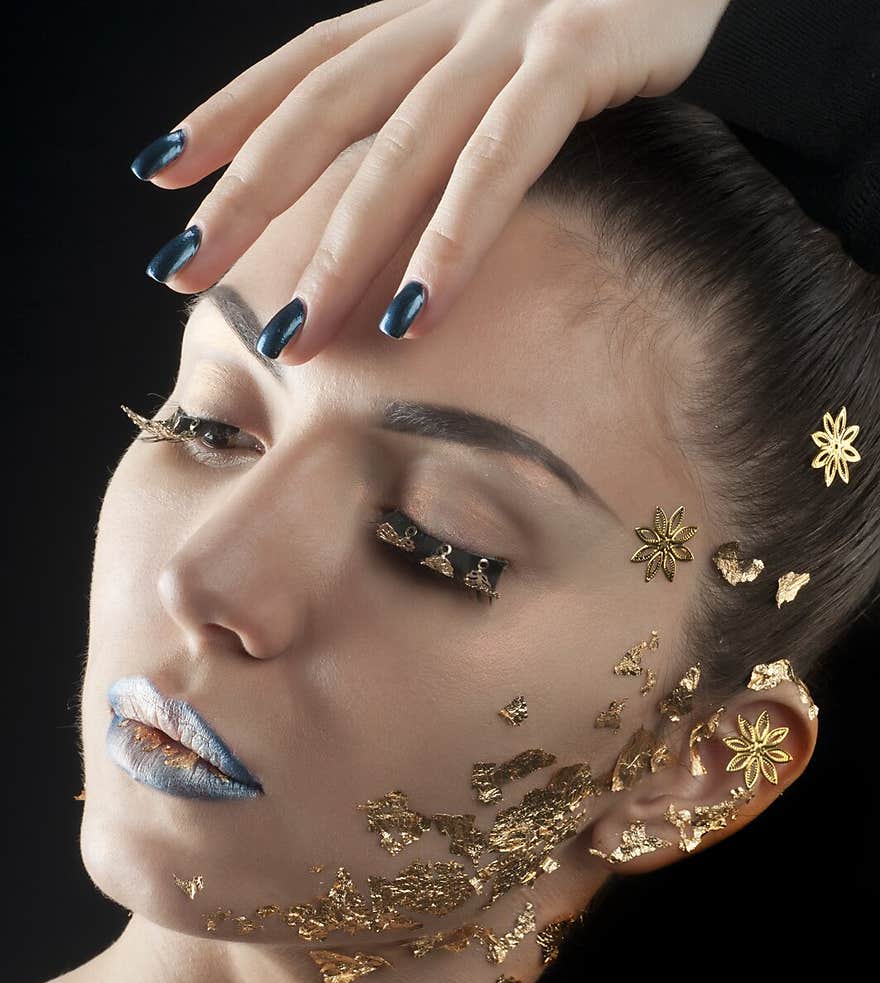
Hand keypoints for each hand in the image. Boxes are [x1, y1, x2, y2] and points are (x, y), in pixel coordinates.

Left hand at [135, 0, 729, 362]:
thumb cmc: (618, 11)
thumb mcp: (514, 48)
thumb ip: (451, 101)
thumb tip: (395, 196)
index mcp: (429, 8)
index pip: (307, 63)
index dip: (229, 112)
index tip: (160, 171)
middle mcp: (452, 10)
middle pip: (325, 106)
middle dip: (247, 193)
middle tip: (182, 271)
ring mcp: (512, 27)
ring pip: (401, 147)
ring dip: (340, 248)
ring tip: (294, 334)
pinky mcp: (578, 50)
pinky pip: (502, 157)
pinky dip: (454, 236)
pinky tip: (416, 311)